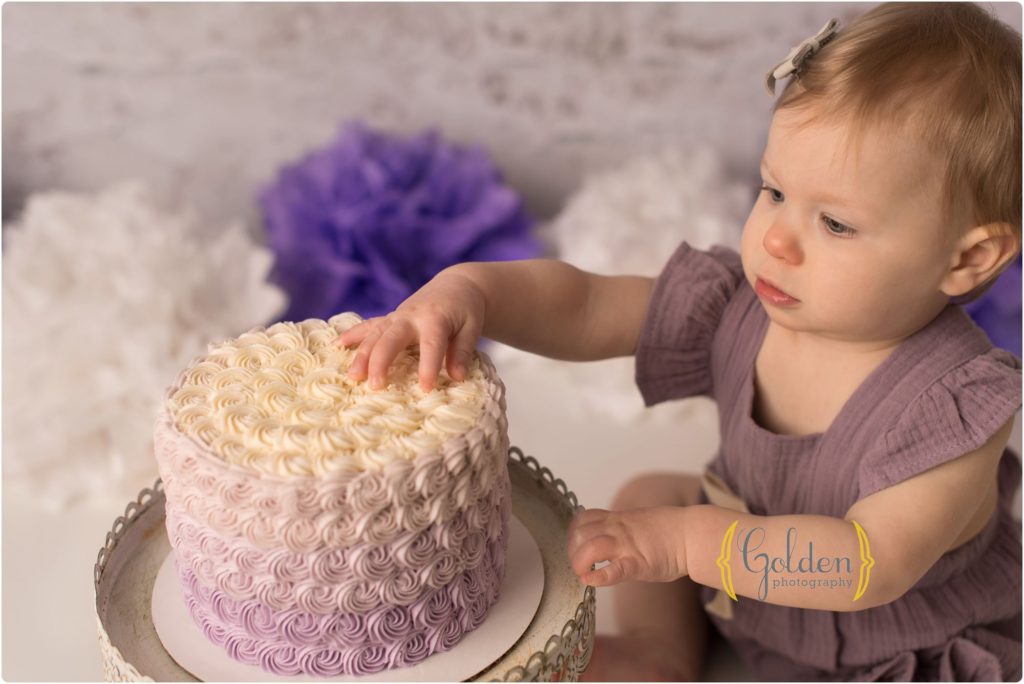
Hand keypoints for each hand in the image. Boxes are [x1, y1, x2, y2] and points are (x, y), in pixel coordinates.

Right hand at [335, 267, 486, 391]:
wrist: (456, 286)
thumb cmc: (466, 311)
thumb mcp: (472, 328)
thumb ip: (463, 351)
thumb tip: (457, 377)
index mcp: (436, 318)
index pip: (431, 345)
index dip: (428, 366)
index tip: (425, 388)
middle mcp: (411, 316)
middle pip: (391, 338)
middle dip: (381, 361)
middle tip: (376, 386)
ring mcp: (397, 316)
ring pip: (374, 334)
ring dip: (361, 354)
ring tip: (352, 376)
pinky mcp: (389, 319)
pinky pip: (367, 326)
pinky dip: (352, 334)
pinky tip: (335, 346)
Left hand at [567, 507, 687, 586]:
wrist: (693, 535)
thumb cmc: (670, 531)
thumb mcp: (638, 521)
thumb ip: (620, 526)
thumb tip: (607, 535)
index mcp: (617, 518)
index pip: (583, 518)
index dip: (574, 532)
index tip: (576, 545)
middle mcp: (618, 529)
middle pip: (580, 532)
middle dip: (572, 550)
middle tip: (577, 563)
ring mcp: (627, 545)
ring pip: (591, 547)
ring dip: (579, 562)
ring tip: (582, 573)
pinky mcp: (638, 564)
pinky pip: (614, 569)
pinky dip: (599, 577)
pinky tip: (590, 581)